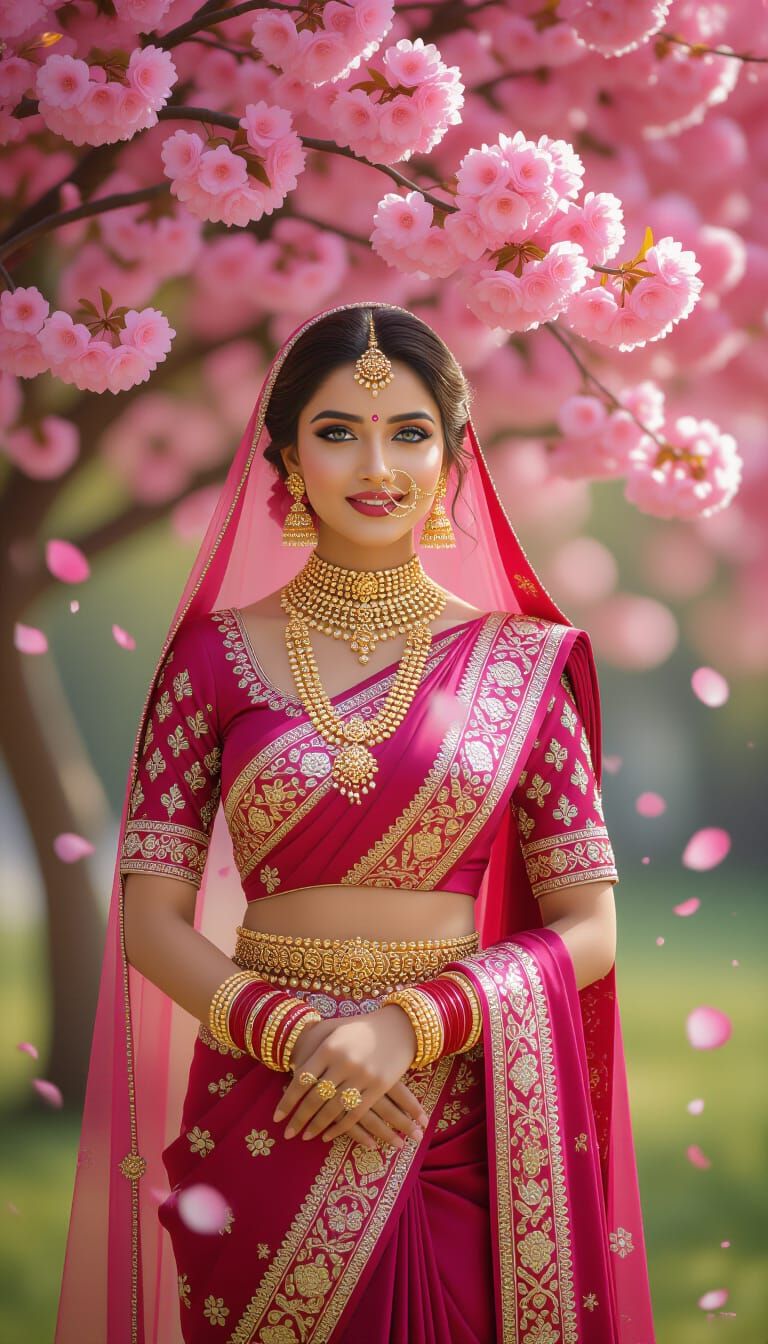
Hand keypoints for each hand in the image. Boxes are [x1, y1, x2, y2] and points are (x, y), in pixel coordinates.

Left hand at [273, 1006, 427, 1149]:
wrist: (399, 1026)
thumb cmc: (360, 1028)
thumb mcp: (335, 1029)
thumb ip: (314, 1046)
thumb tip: (291, 1067)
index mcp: (330, 1047)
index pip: (302, 1079)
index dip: (288, 1101)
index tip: (277, 1117)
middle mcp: (344, 1062)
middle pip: (315, 1098)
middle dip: (299, 1118)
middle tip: (288, 1133)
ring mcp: (363, 1076)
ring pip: (334, 1109)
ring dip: (317, 1126)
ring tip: (305, 1136)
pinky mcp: (379, 1087)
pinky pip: (355, 1113)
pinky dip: (340, 1127)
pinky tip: (329, 1135)